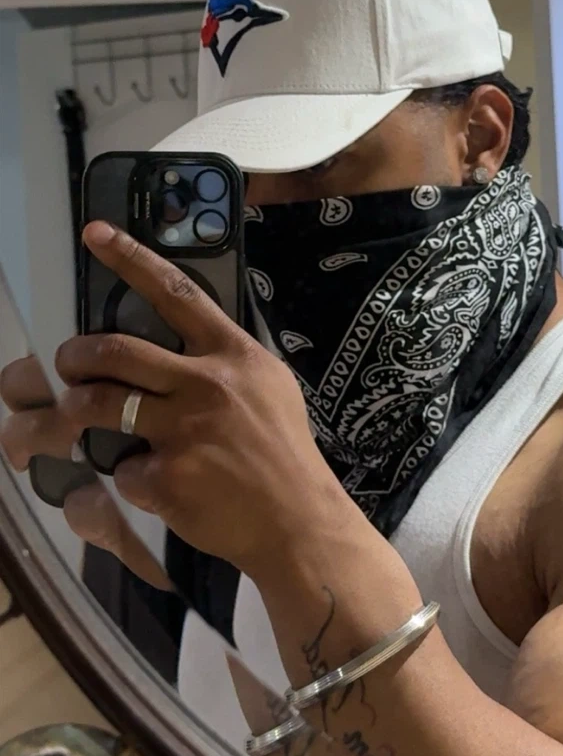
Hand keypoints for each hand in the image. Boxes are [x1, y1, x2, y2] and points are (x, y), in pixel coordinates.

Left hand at [4, 222, 344, 574]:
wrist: (300, 523)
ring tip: (74, 416)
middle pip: (116, 350)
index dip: (131, 259)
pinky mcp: (168, 477)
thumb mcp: (271, 387)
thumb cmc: (285, 454)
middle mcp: (207, 384)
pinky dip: (131, 479)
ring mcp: (184, 430)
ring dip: (75, 409)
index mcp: (234, 355)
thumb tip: (184, 341)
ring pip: (99, 405)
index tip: (95, 233)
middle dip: (77, 355)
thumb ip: (228, 361)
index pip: (176, 293)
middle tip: (68, 363)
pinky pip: (124, 469)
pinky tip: (156, 487)